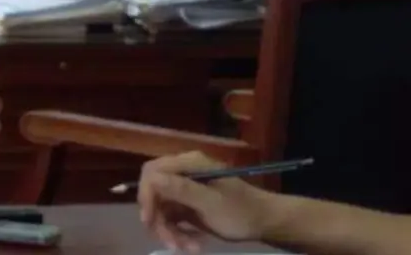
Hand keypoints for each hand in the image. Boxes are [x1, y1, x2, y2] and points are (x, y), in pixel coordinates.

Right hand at [138, 151, 275, 252]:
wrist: (265, 222)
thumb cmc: (241, 212)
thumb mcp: (211, 203)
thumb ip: (182, 189)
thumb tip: (152, 179)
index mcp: (189, 164)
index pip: (152, 172)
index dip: (146, 195)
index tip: (149, 221)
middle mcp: (183, 172)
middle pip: (153, 192)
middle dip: (158, 219)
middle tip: (169, 242)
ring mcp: (185, 188)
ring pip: (161, 208)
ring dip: (169, 230)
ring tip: (188, 248)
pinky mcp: (187, 203)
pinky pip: (171, 217)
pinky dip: (177, 232)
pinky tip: (192, 244)